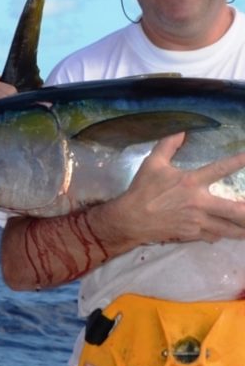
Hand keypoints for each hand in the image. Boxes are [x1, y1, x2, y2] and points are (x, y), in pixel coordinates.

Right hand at [108, 132, 244, 244]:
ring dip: (241, 229)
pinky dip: (221, 234)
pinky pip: (214, 236)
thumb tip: (181, 129)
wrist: (131, 218)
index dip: (238, 162)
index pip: (220, 169)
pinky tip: (223, 232)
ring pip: (229, 229)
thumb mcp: (152, 163)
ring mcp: (197, 221)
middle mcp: (199, 203)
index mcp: (191, 182)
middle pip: (235, 211)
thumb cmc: (143, 189)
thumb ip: (168, 145)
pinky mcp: (192, 234)